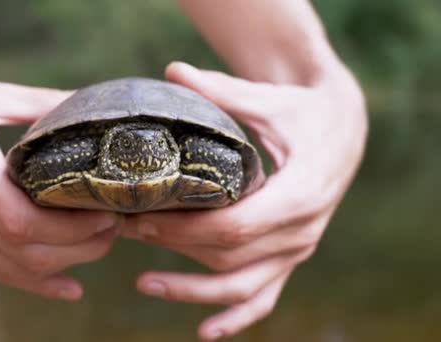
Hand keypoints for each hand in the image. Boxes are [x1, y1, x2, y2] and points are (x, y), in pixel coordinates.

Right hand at [0, 64, 119, 300]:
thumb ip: (36, 104)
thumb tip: (81, 103)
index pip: (26, 225)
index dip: (73, 229)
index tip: (107, 213)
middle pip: (29, 254)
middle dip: (81, 248)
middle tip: (114, 226)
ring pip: (15, 269)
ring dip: (64, 265)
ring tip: (99, 246)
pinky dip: (34, 280)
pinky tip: (66, 285)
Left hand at [122, 62, 366, 339]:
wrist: (342, 130)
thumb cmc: (304, 112)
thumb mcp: (269, 100)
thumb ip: (222, 91)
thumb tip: (173, 72)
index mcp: (300, 193)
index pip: (235, 227)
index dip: (184, 229)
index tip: (141, 217)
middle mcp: (301, 230)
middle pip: (229, 256)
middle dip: (173, 247)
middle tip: (127, 230)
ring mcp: (297, 249)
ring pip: (242, 286)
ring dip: (192, 291)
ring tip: (144, 283)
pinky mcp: (289, 256)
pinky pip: (264, 298)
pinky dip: (236, 318)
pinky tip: (205, 332)